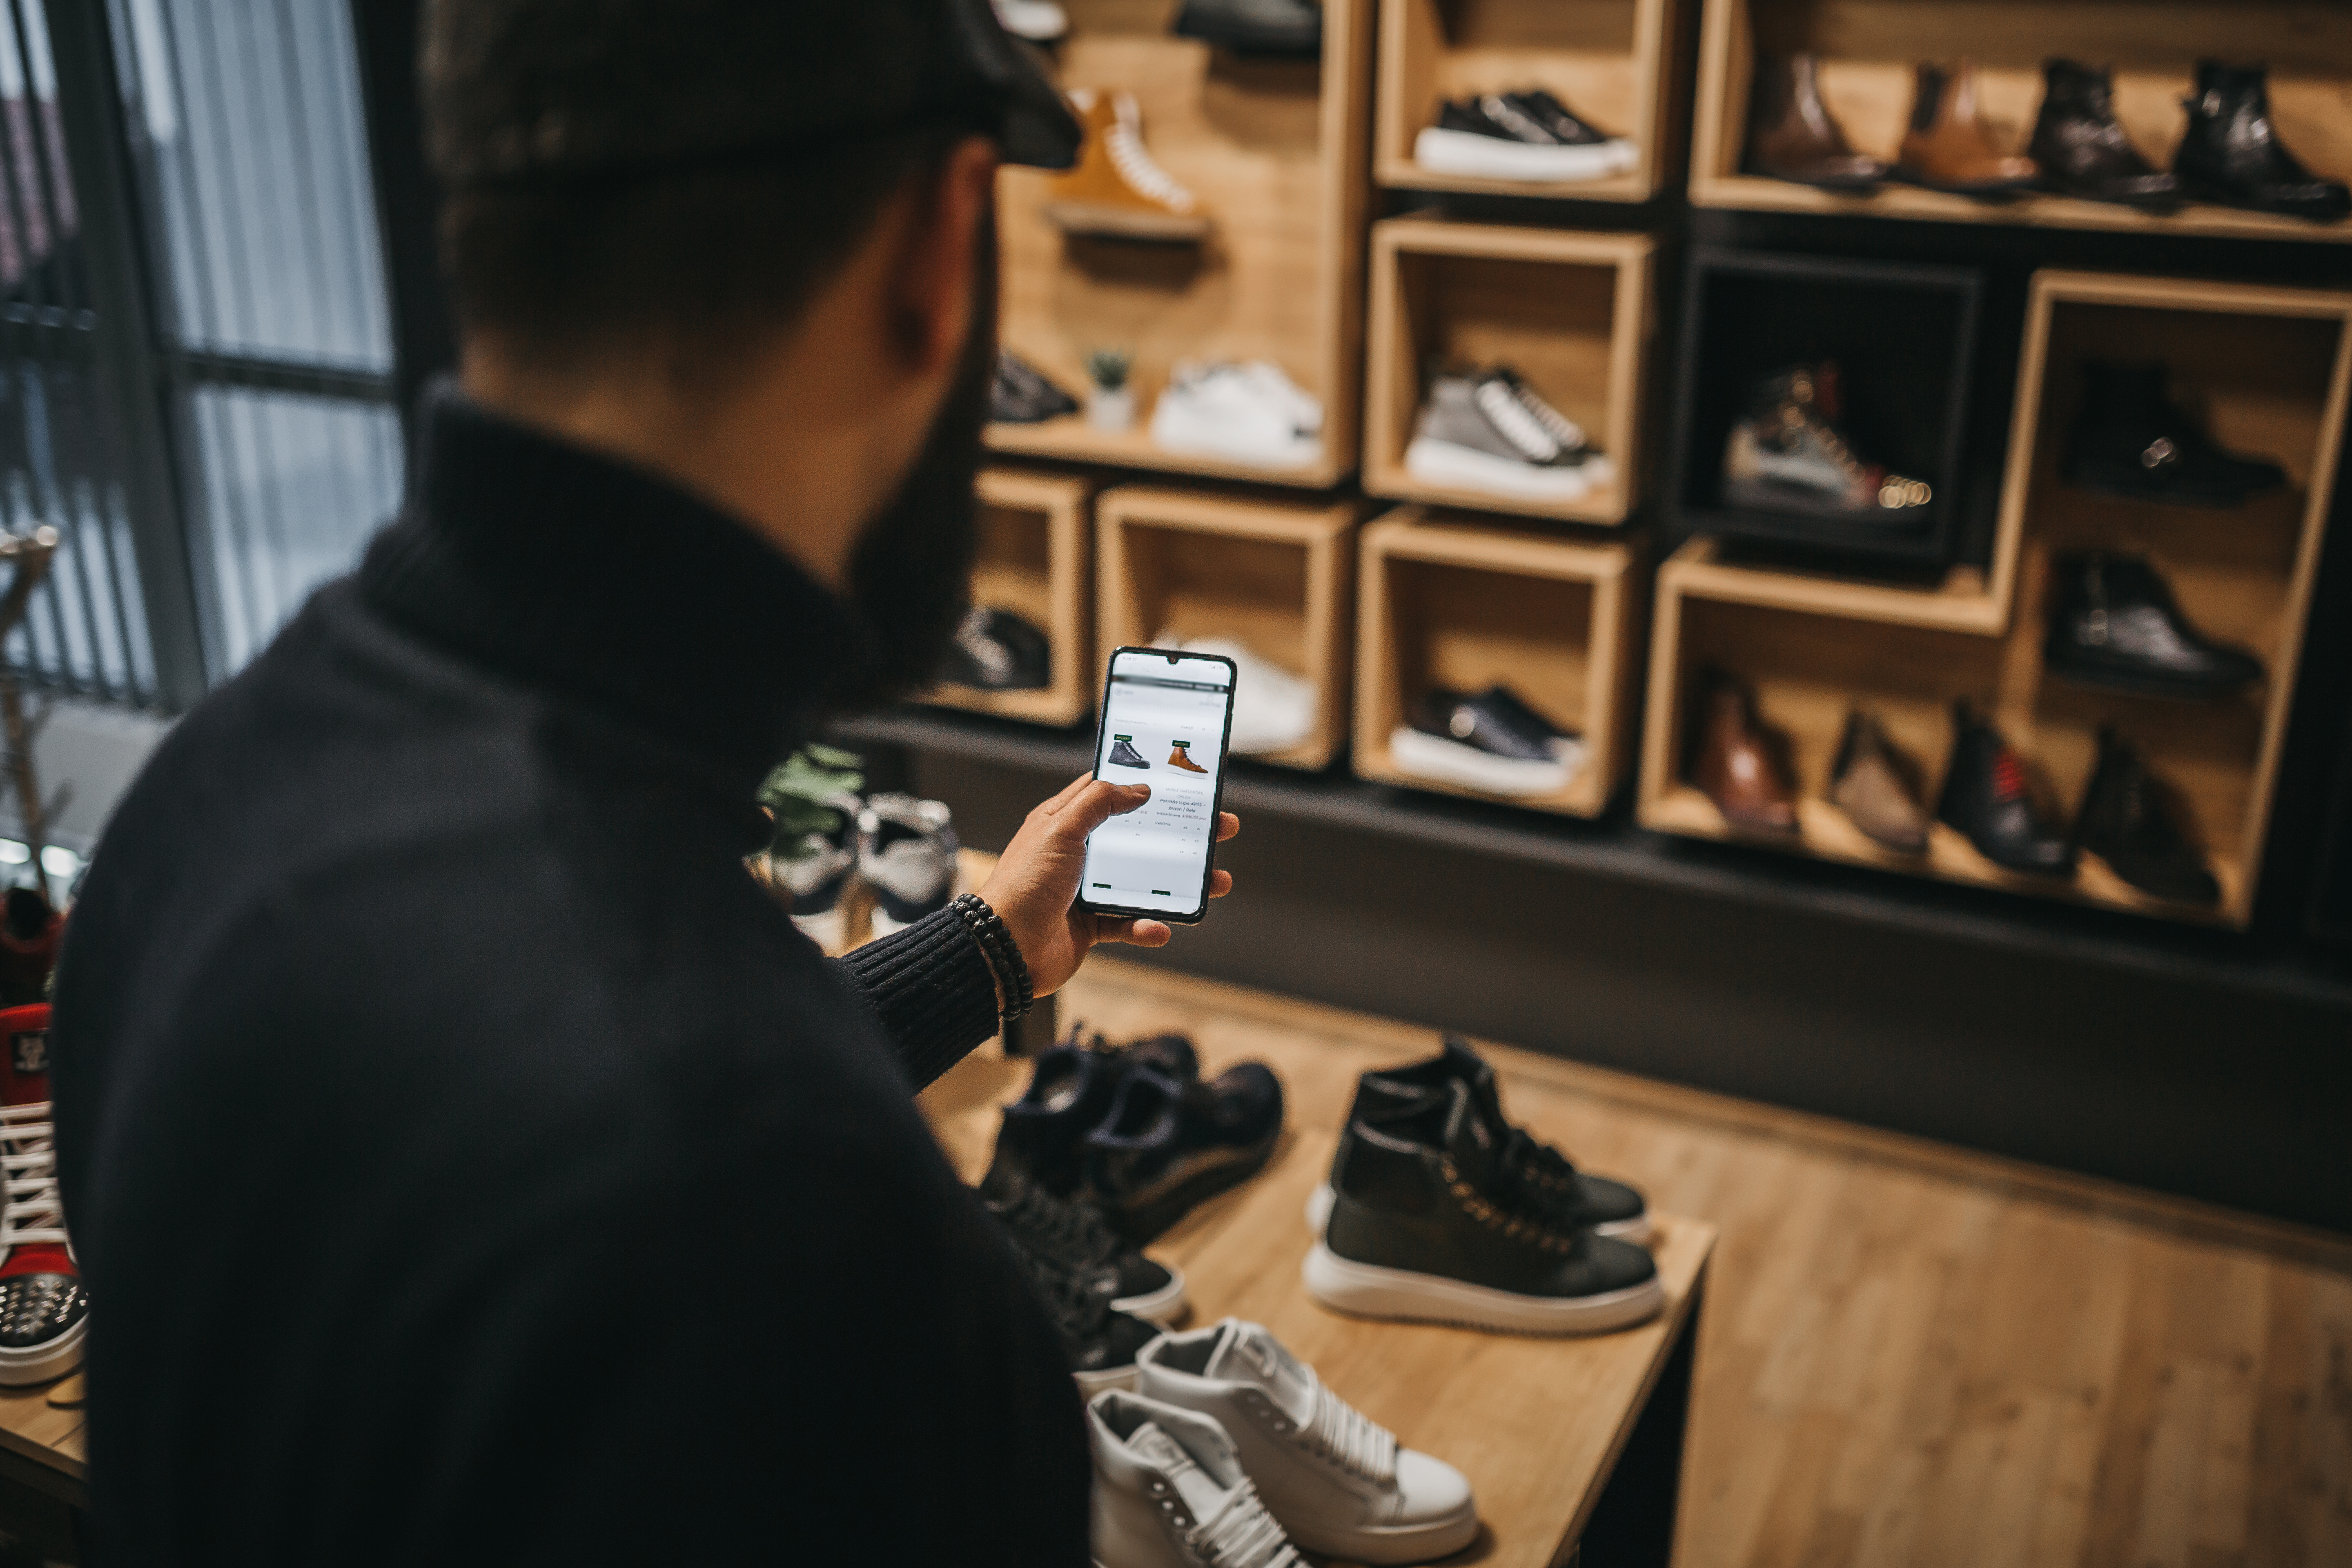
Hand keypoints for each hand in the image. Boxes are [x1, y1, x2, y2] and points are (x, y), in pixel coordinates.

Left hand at [977, 773, 1238, 999]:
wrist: (1003, 949)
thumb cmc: (1023, 886)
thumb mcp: (1059, 829)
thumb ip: (1098, 803)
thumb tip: (1137, 788)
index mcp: (1063, 823)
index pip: (1107, 793)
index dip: (1142, 784)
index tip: (1178, 781)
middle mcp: (1077, 854)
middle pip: (1138, 837)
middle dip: (1179, 834)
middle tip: (1217, 828)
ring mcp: (1085, 891)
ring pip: (1142, 881)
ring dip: (1178, 883)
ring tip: (1214, 883)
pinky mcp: (1091, 926)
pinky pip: (1128, 923)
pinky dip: (1147, 926)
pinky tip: (1161, 927)